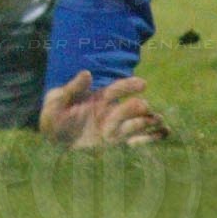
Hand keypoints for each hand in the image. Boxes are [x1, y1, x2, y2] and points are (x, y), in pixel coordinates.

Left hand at [38, 71, 169, 148]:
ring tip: (161, 123)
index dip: (129, 86)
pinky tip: (165, 133)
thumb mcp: (58, 100)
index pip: (116, 89)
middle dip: (138, 107)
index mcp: (97, 98)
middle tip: (144, 107)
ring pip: (137, 122)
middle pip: (129, 107)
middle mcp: (109, 111)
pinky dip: (151, 137)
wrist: (51, 140)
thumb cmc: (53, 116)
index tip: (142, 84)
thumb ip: (73, 88)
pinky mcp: (115, 143)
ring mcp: (114, 128)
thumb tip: (87, 74)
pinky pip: (136, 139)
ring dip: (151, 121)